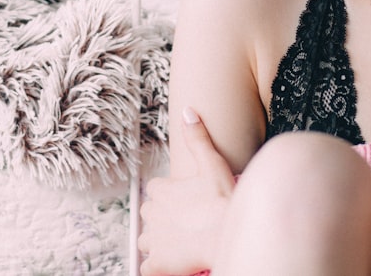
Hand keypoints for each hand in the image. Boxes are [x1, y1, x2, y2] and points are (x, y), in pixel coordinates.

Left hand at [138, 107, 234, 275]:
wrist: (224, 235)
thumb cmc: (221, 201)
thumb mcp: (212, 163)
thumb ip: (197, 138)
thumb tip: (188, 111)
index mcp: (162, 191)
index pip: (155, 190)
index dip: (168, 195)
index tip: (183, 201)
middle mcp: (153, 214)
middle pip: (149, 214)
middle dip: (161, 218)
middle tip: (183, 223)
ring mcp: (153, 240)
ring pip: (146, 240)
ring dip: (157, 243)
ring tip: (177, 244)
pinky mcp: (157, 264)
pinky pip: (147, 268)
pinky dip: (155, 268)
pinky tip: (169, 265)